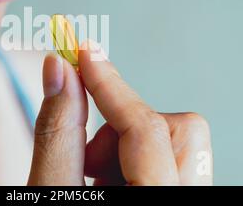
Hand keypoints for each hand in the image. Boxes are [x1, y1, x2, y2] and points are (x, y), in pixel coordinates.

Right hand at [28, 41, 212, 185]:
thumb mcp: (52, 194)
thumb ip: (57, 131)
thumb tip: (58, 70)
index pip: (146, 130)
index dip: (110, 85)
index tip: (84, 52)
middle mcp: (189, 202)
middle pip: (182, 131)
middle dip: (127, 129)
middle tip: (89, 159)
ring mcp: (190, 198)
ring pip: (177, 143)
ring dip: (127, 149)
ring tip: (96, 183)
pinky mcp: (183, 193)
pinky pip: (172, 158)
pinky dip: (135, 161)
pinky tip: (110, 185)